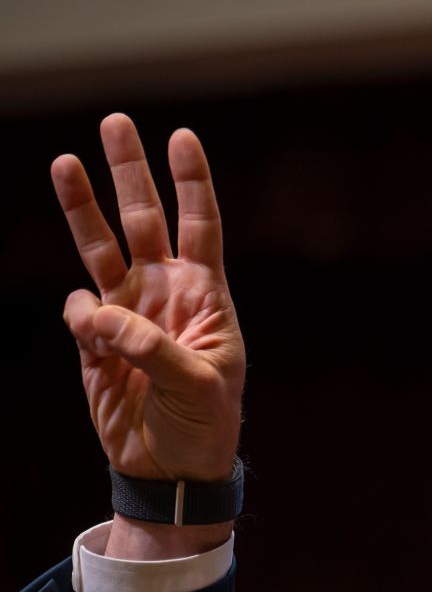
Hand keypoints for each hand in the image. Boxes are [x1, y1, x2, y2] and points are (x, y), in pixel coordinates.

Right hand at [55, 114, 244, 553]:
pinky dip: (80, 317)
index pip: (202, 226)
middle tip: (116, 122)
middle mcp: (166, 294)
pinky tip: (92, 336)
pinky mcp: (94, 341)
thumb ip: (148, 347)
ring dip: (82, 206)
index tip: (182, 137)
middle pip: (145, 220)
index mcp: (207, 297)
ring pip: (100, 247)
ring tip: (63, 162)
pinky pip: (78, 311)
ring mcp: (128, 313)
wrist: (173, 469)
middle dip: (130, 173)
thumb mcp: (196, 386)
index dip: (192, 182)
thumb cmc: (206, 425)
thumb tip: (95, 311)